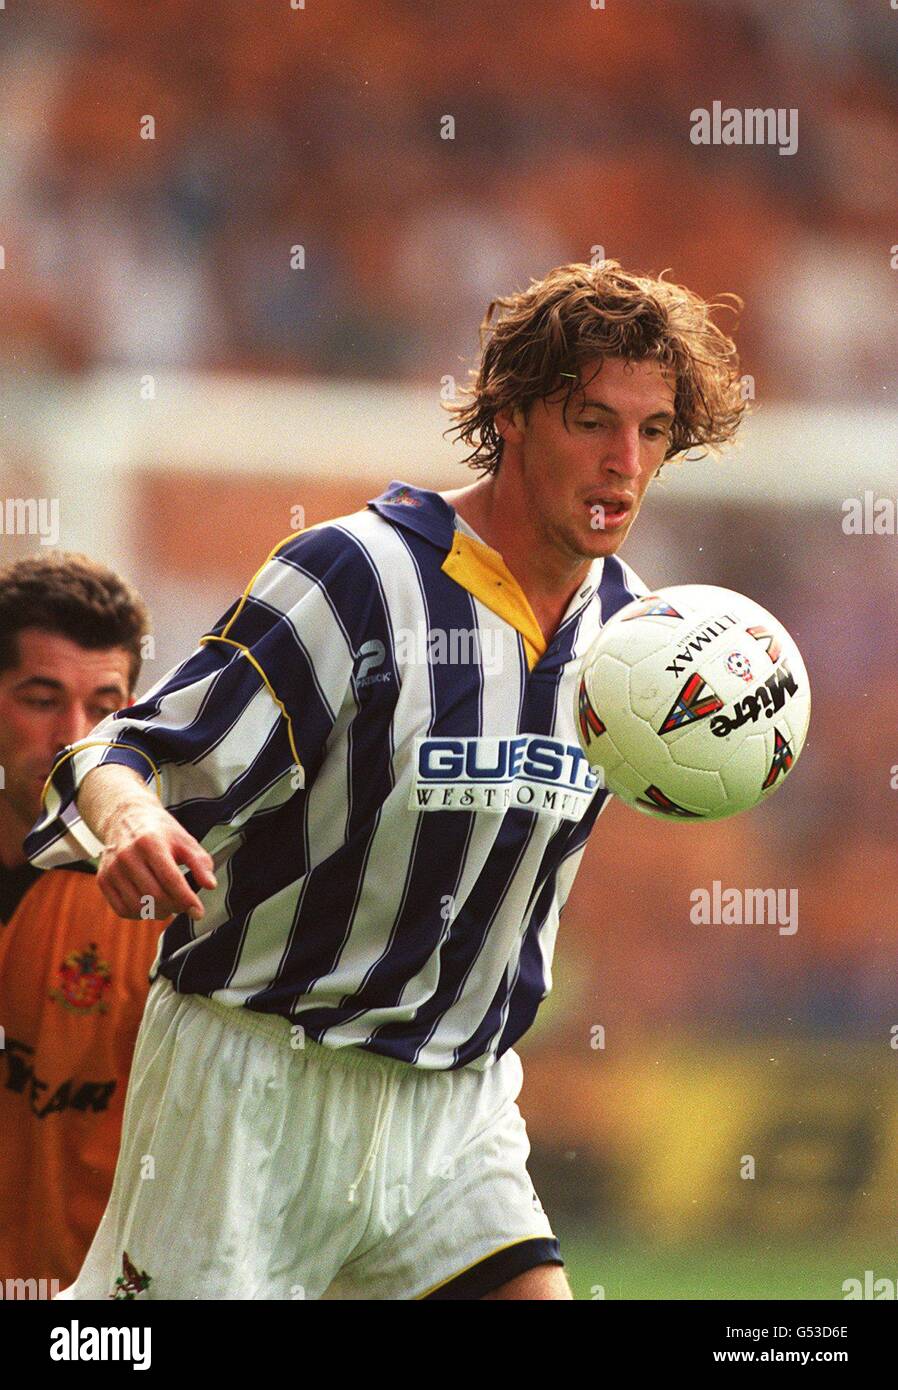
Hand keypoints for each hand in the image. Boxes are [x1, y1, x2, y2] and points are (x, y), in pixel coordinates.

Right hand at [96, 801, 216, 920]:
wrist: (125, 818)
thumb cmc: (160, 832)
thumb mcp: (185, 841)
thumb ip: (200, 862)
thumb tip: (210, 886)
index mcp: (150, 842)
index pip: (171, 879)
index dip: (187, 900)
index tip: (199, 912)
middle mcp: (127, 855)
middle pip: (154, 896)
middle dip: (174, 907)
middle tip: (184, 906)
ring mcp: (112, 868)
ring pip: (138, 906)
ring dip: (158, 912)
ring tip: (168, 904)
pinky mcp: (103, 879)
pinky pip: (122, 909)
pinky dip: (139, 914)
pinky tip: (150, 904)